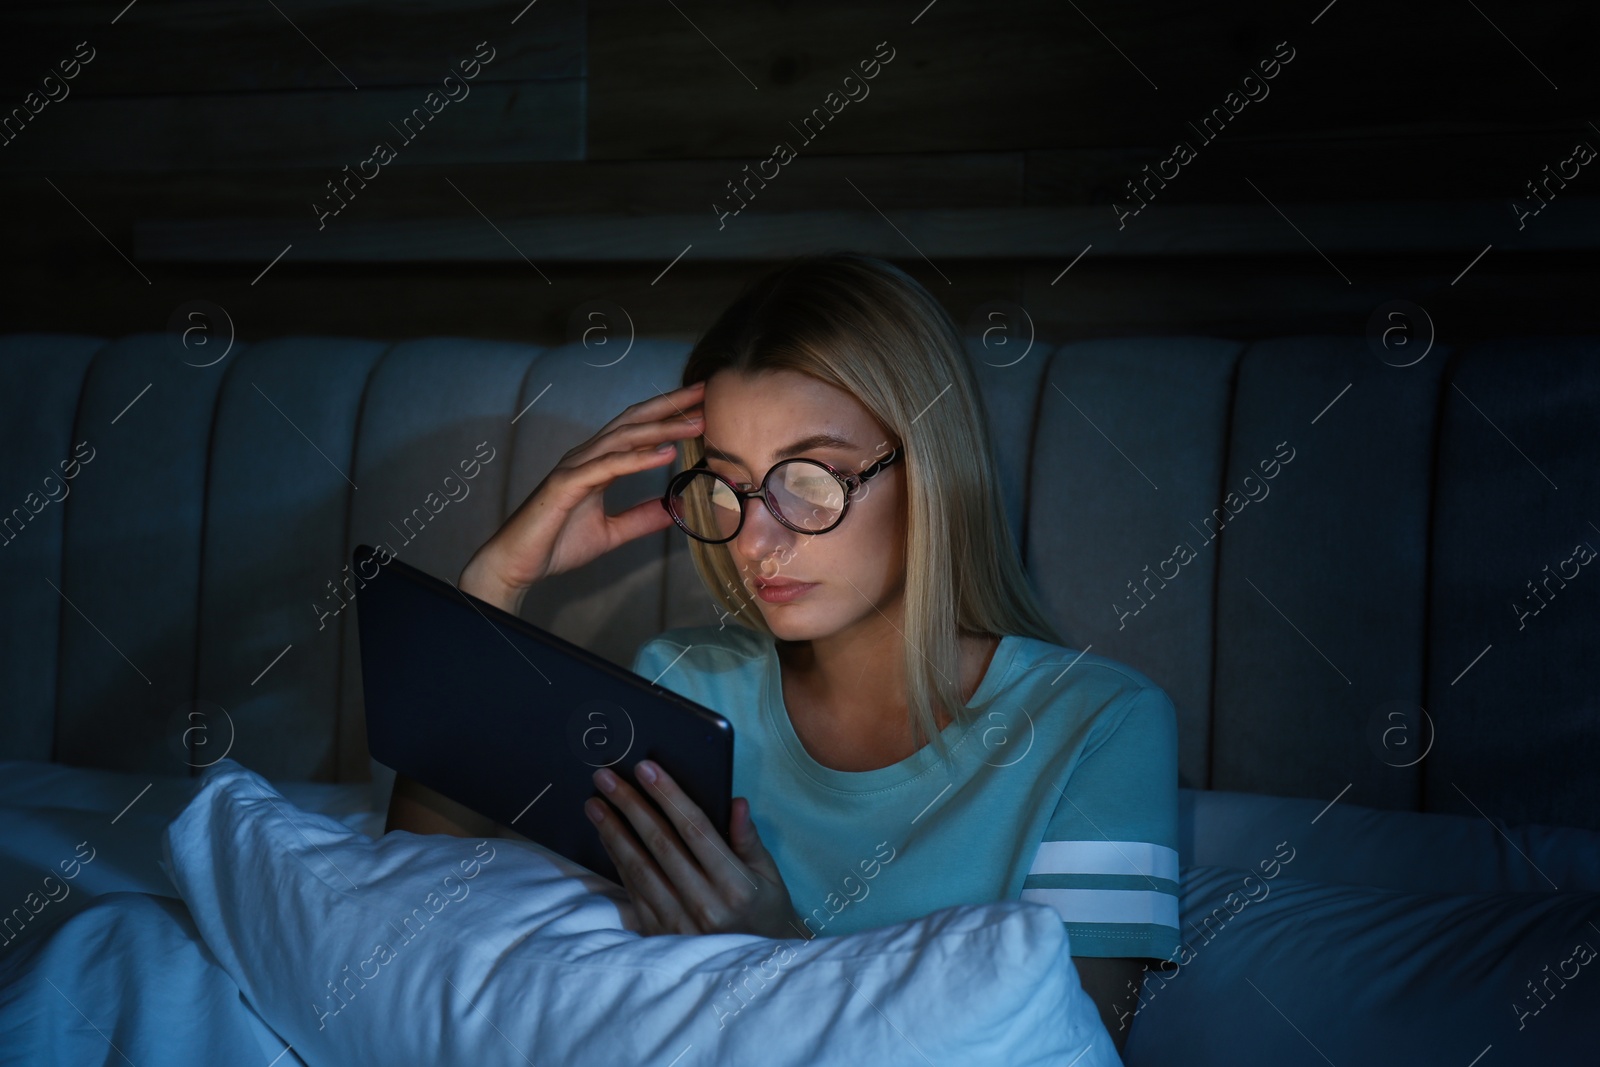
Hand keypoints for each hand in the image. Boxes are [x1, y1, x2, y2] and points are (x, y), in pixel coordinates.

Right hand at [459, 380, 706, 612]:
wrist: (516, 565)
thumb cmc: (555, 544)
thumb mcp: (611, 532)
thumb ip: (642, 518)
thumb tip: (675, 510)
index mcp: (596, 463)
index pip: (637, 429)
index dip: (668, 413)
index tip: (701, 404)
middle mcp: (586, 457)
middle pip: (634, 422)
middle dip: (670, 405)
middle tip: (706, 392)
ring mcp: (574, 468)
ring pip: (624, 438)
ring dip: (663, 428)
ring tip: (696, 423)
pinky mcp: (566, 485)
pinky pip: (607, 467)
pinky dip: (638, 459)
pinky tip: (666, 454)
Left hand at [585, 760, 807, 940]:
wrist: (756, 971)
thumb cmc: (765, 912)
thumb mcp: (769, 876)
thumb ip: (748, 839)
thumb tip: (735, 802)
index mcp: (736, 886)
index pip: (696, 830)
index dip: (669, 796)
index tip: (646, 769)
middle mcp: (705, 906)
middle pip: (660, 845)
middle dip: (630, 806)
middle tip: (606, 778)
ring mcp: (679, 924)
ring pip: (639, 868)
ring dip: (613, 833)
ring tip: (595, 805)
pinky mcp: (660, 935)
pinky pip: (633, 892)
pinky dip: (617, 861)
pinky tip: (606, 838)